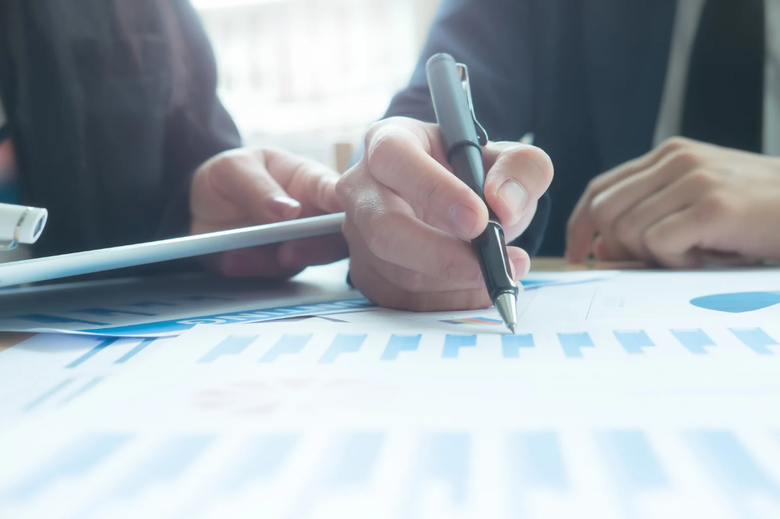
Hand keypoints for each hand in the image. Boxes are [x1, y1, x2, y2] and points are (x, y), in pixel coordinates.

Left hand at [190, 147, 347, 277]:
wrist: (205, 206)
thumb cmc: (233, 174)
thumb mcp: (233, 168)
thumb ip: (257, 186)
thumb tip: (289, 210)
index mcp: (312, 182)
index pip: (335, 192)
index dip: (344, 202)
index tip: (341, 210)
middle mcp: (316, 216)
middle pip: (336, 236)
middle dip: (317, 248)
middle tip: (288, 253)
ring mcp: (302, 244)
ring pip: (307, 262)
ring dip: (276, 263)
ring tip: (238, 254)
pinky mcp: (281, 268)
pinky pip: (274, 276)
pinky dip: (251, 270)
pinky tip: (228, 260)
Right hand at [337, 117, 552, 310]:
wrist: (459, 205)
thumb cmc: (474, 175)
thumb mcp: (509, 159)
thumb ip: (522, 168)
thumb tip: (505, 204)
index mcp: (389, 140)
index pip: (394, 159)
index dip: (434, 191)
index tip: (478, 220)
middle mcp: (362, 186)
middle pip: (384, 228)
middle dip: (442, 255)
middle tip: (491, 263)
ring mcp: (358, 233)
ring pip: (399, 272)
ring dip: (457, 282)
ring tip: (503, 270)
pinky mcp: (367, 272)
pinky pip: (404, 301)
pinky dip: (450, 301)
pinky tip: (480, 288)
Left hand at [567, 137, 779, 266]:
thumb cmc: (756, 216)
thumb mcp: (695, 210)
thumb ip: (647, 219)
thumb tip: (598, 249)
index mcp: (668, 155)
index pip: (600, 188)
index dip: (580, 225)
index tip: (580, 254)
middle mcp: (677, 159)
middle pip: (604, 210)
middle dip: (616, 245)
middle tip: (654, 259)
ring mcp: (696, 179)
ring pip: (627, 229)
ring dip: (652, 255)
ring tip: (692, 254)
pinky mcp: (713, 206)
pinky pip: (658, 243)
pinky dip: (674, 262)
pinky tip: (704, 257)